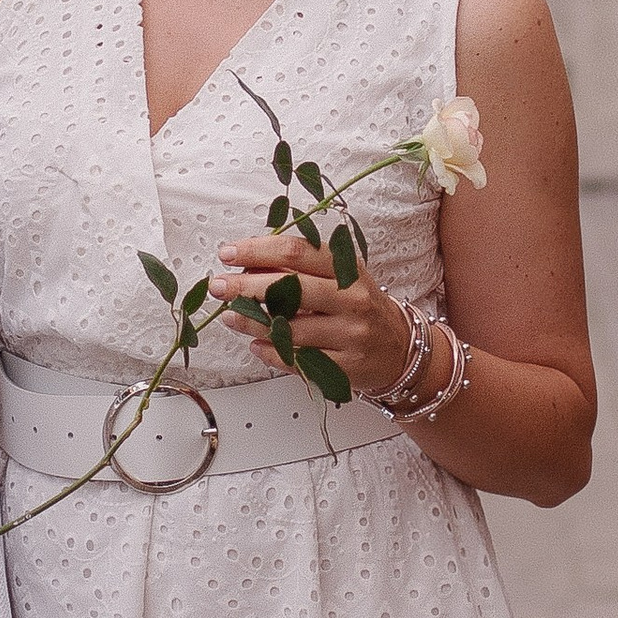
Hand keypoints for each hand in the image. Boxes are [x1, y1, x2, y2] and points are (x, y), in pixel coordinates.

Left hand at [213, 232, 415, 399]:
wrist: (399, 348)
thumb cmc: (358, 306)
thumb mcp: (340, 276)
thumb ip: (300, 268)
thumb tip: (246, 263)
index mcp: (347, 268)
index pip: (296, 252)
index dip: (257, 250)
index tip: (228, 253)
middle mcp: (351, 298)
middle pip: (290, 288)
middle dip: (246, 286)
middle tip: (218, 286)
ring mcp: (351, 334)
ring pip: (291, 329)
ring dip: (253, 323)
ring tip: (230, 317)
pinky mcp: (347, 366)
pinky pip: (300, 361)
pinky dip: (272, 353)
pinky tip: (256, 345)